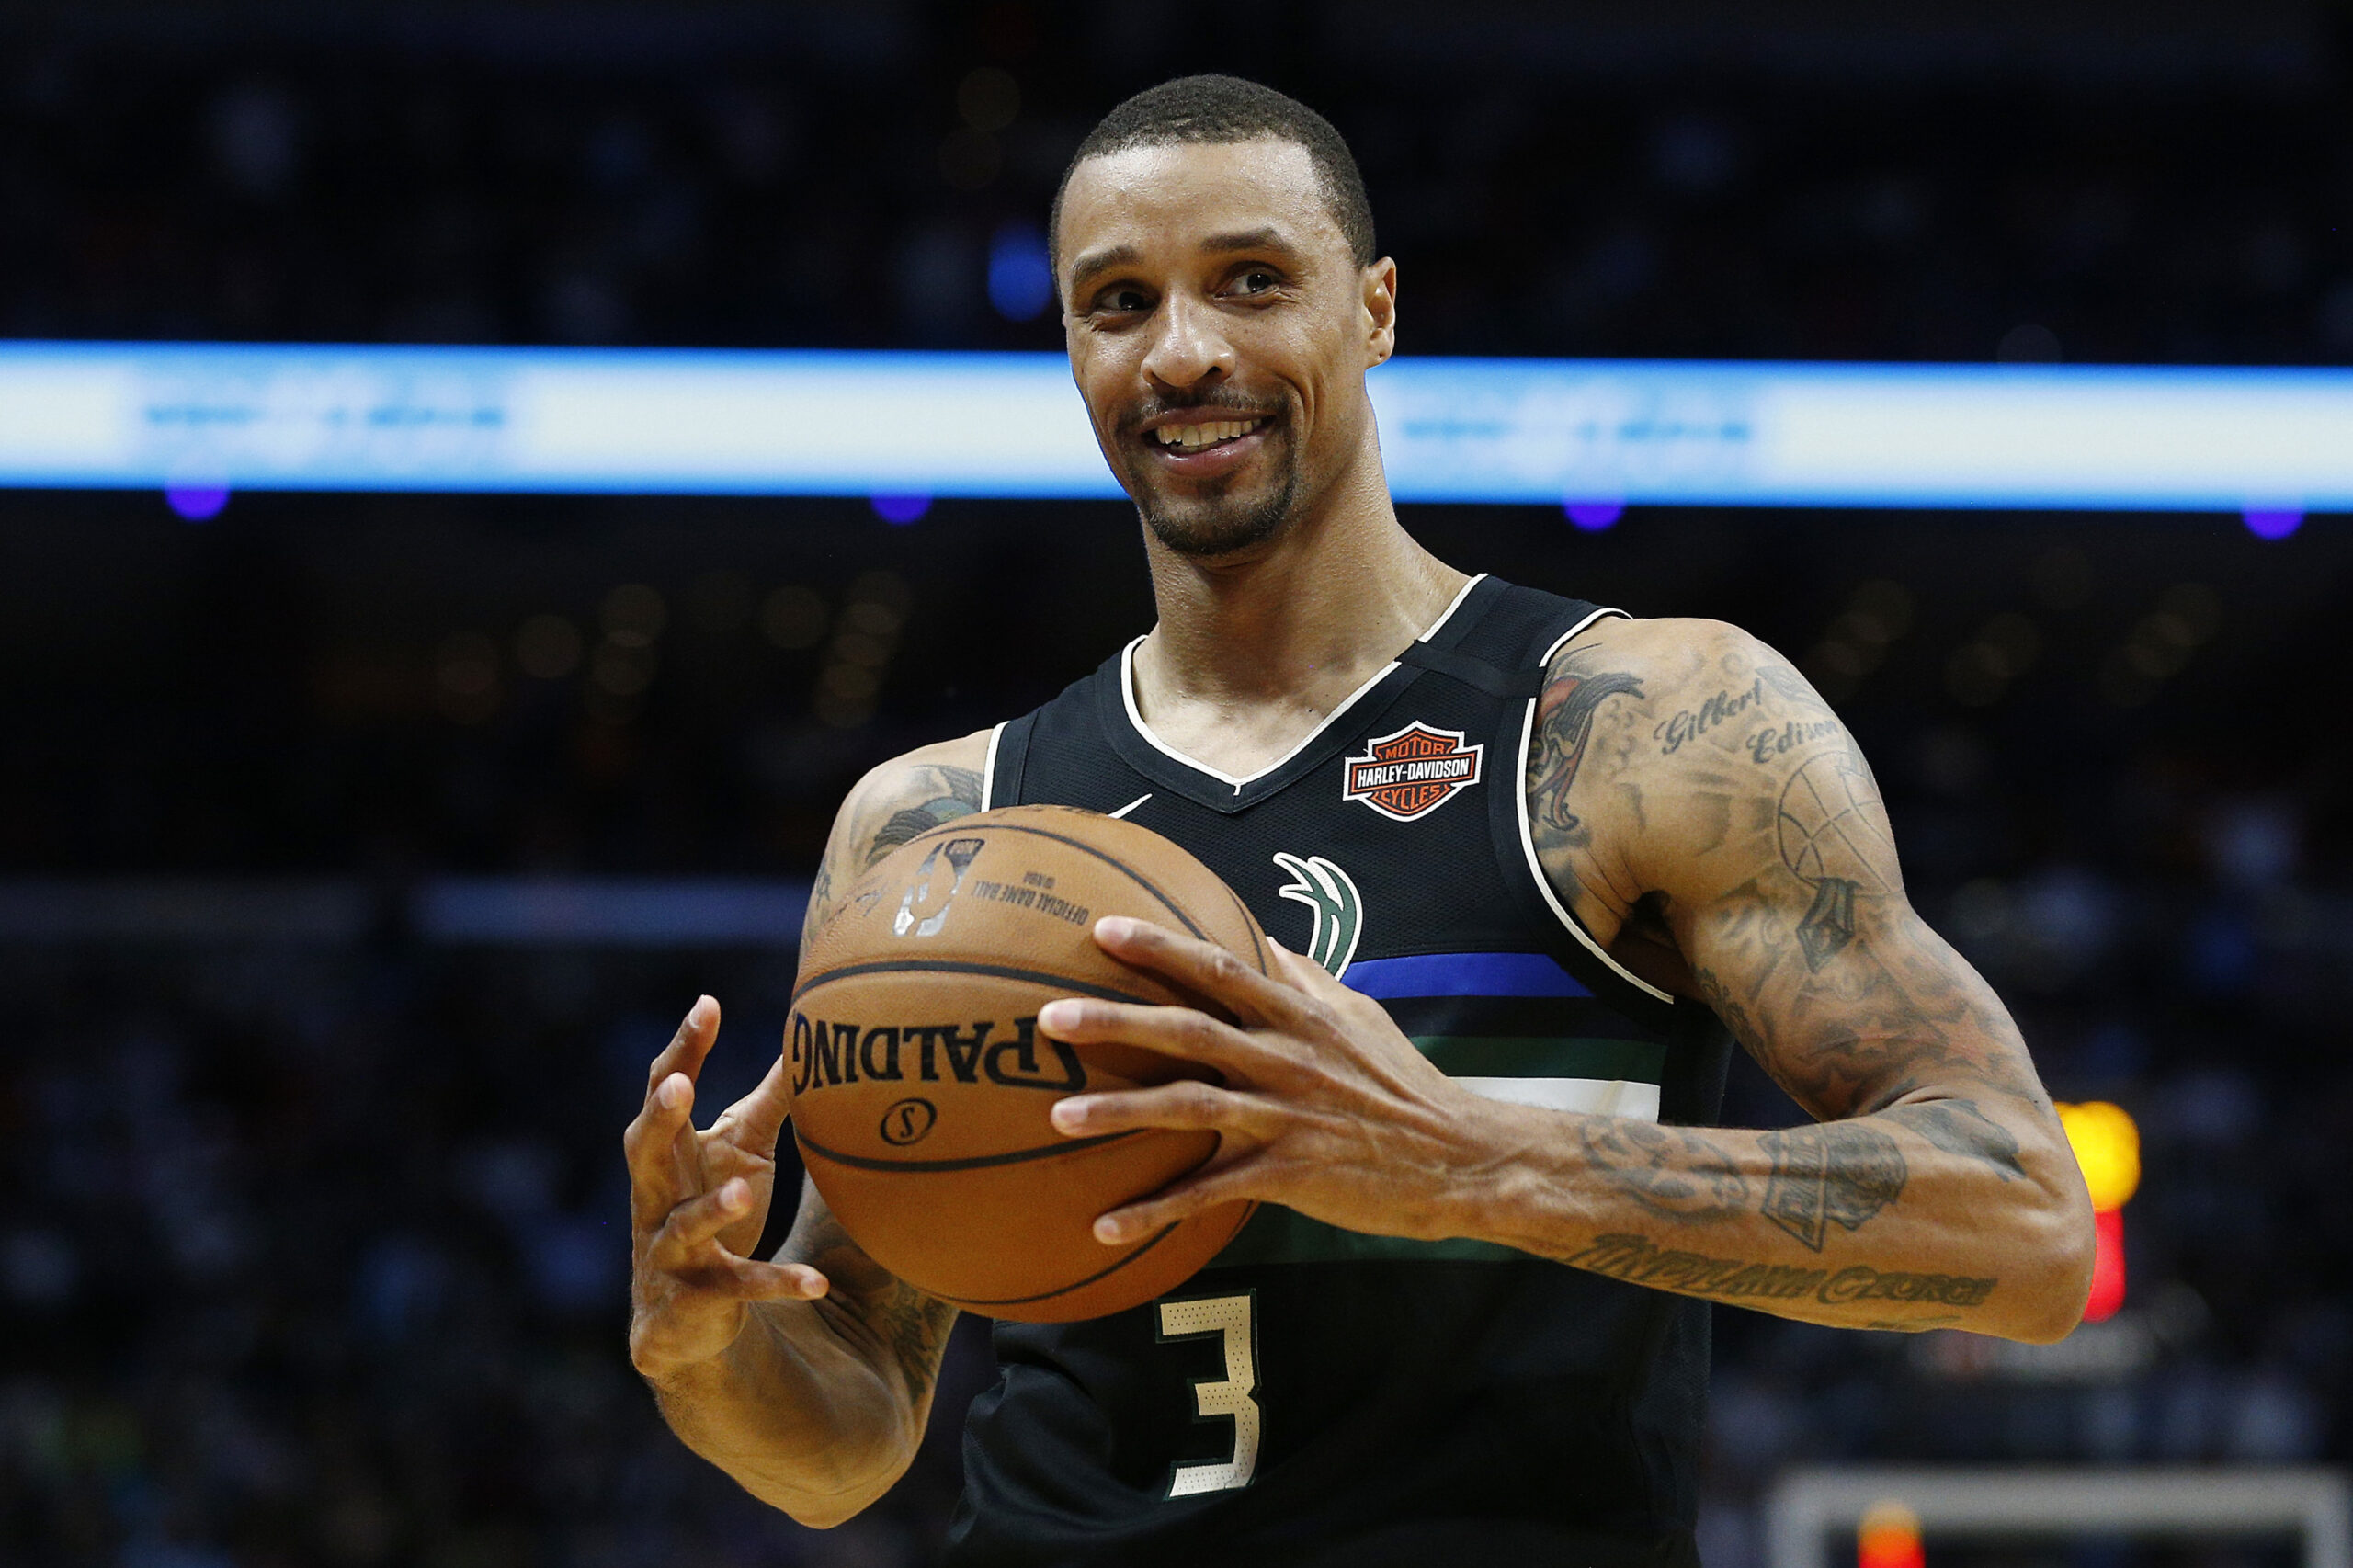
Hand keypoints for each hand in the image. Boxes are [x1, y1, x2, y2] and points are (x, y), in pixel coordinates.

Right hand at [624, 996, 826, 1382]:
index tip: (707, 1004)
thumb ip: (769, 1098)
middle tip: (678, 1085)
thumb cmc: (715, 1210)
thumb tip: (805, 1036)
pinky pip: (736, 1289)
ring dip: (713, 1209)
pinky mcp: (694, 1300)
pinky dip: (777, 1284)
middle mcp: (655, 1199)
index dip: (684, 1048)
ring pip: (684, 1228)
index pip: (665, 1090)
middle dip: (659, 1118)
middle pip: (644, 1151)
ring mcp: (668, 1252)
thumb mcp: (743, 1150)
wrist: (685, 1321)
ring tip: (746, 1192)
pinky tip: (818, 1284)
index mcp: (668, 1153)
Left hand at [1041, 918, 1489, 1244]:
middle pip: (1187, 1032)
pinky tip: (1105, 1225)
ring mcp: (1283, 1118)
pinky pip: (1209, 1193)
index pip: (1220, 968)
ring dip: (1119, 1112)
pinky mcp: (1287, 1175)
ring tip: (1058, 1117)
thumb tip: (1261, 938)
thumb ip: (1305, 977)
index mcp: (1297, 1016)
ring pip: (1188, 1108)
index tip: (1103, 929)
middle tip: (1049, 1016)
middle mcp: (1283, 1059)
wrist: (1458, 1156)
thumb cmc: (1402, 1083)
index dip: (1161, 947)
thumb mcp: (1360, 1015)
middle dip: (1116, 1021)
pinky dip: (1155, 1210)